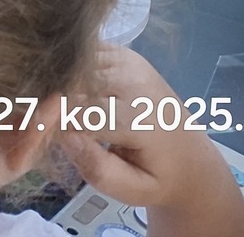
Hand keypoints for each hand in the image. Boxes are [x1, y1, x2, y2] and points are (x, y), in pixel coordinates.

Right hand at [59, 46, 243, 232]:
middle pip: (70, 85)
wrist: (192, 160)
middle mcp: (133, 81)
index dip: (53, 125)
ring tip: (73, 114)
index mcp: (138, 117)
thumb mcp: (130, 190)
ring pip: (72, 67)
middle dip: (55, 106)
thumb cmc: (158, 179)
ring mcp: (129, 62)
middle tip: (60, 129)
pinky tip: (83, 94)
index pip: (74, 111)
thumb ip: (97, 168)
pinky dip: (74, 73)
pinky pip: (82, 54)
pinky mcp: (124, 53)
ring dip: (63, 88)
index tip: (51, 140)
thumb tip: (63, 134)